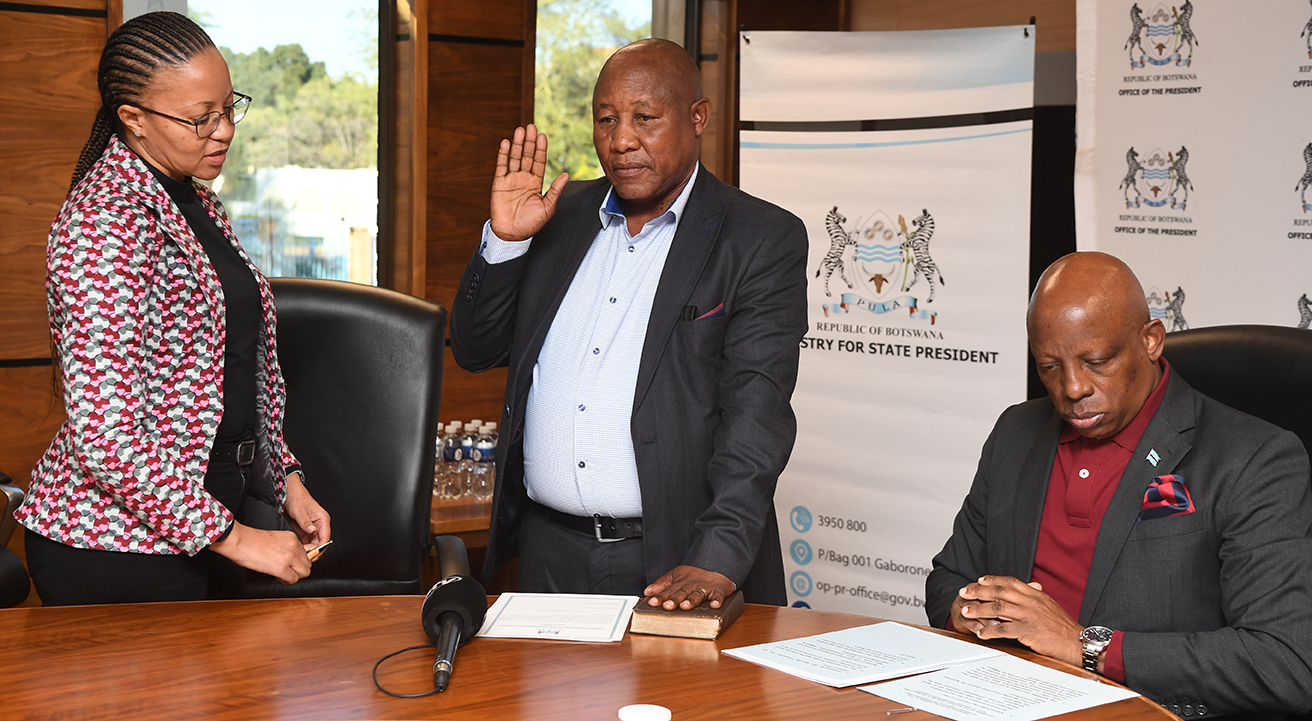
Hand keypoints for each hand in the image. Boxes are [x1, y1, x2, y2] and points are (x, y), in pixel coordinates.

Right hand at [210, 522, 312, 583]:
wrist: (240, 541)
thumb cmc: (252, 540)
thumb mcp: (276, 539)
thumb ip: (287, 547)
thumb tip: (292, 560)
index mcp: (293, 538)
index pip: (306, 554)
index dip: (298, 562)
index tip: (292, 565)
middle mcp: (294, 546)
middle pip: (307, 564)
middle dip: (298, 570)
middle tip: (288, 572)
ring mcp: (289, 557)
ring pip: (303, 573)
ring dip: (294, 576)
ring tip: (283, 575)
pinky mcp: (281, 568)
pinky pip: (293, 580)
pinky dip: (286, 581)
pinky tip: (278, 577)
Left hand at [283, 472, 330, 548]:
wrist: (288, 494)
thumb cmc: (297, 499)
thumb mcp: (300, 511)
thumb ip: (306, 523)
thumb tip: (313, 531)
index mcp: (323, 519)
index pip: (326, 537)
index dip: (321, 548)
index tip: (314, 555)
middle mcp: (320, 524)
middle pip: (321, 542)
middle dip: (314, 550)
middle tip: (306, 557)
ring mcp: (313, 528)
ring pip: (314, 543)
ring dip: (309, 549)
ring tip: (302, 554)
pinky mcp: (306, 530)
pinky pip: (308, 541)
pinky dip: (305, 546)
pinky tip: (299, 549)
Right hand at [489, 124, 568, 241]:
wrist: (512, 235)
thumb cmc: (531, 223)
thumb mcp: (548, 207)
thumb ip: (556, 190)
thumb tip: (567, 175)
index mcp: (536, 183)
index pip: (539, 162)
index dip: (540, 149)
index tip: (543, 136)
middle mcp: (524, 178)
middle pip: (527, 156)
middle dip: (529, 142)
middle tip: (531, 127)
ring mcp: (511, 179)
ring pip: (515, 158)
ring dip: (517, 144)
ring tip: (520, 130)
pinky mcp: (499, 183)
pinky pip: (501, 166)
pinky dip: (504, 155)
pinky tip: (506, 143)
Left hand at [643, 565, 734, 610]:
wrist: (716, 565)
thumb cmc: (694, 575)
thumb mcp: (675, 576)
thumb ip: (662, 584)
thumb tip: (647, 591)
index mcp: (680, 583)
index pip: (668, 590)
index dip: (660, 596)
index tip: (651, 602)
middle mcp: (692, 585)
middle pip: (682, 592)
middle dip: (674, 599)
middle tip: (667, 606)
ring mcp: (705, 588)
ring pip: (697, 594)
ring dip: (691, 600)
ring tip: (685, 606)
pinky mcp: (718, 590)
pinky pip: (718, 595)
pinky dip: (717, 600)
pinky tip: (714, 605)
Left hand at [954, 576, 1083, 665]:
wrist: (1077, 642)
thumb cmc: (1064, 627)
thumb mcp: (1050, 606)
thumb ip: (1037, 596)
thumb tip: (1031, 587)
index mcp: (1036, 594)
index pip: (1010, 582)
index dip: (993, 580)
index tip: (979, 580)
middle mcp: (1031, 602)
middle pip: (999, 592)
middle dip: (978, 591)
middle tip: (964, 593)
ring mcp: (1029, 616)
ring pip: (998, 608)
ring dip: (978, 610)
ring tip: (966, 612)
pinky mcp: (1028, 631)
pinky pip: (1004, 629)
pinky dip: (990, 631)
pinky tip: (981, 633)